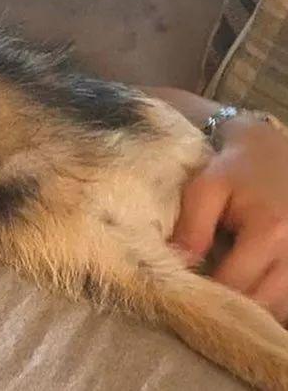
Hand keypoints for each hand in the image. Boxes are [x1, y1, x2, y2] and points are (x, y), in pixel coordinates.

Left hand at [171, 115, 287, 322]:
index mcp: (271, 232)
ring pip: (279, 308)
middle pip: (260, 304)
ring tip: (223, 287)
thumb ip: (191, 228)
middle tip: (201, 295)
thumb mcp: (205, 189)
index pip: (234, 285)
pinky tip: (247, 284)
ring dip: (251, 305)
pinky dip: (268, 299)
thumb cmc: (236, 169)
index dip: (206, 294)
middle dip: (228, 306)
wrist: (275, 150)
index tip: (183, 291)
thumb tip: (179, 267)